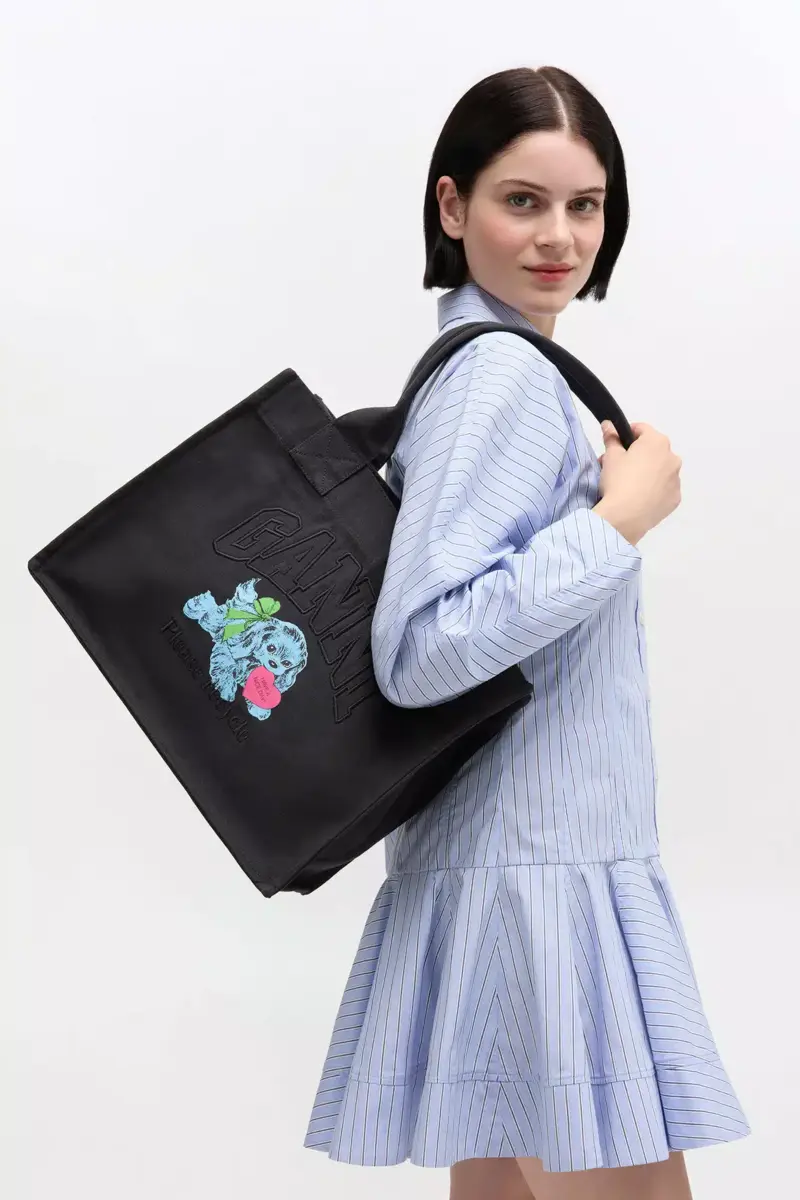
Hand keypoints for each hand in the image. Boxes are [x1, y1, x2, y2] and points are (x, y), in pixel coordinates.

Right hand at [593, 421, 681, 545]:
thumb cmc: (618, 480)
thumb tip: (608, 424)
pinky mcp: (675, 498)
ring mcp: (676, 479)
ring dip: (649, 472)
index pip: (642, 429)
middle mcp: (672, 457)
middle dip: (639, 455)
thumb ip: (611, 438)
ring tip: (631, 485)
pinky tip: (641, 498)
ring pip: (662, 470)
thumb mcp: (610, 457)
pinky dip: (655, 490)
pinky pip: (665, 489)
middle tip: (620, 467)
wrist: (625, 516)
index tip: (616, 444)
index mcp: (657, 442)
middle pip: (654, 450)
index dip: (627, 434)